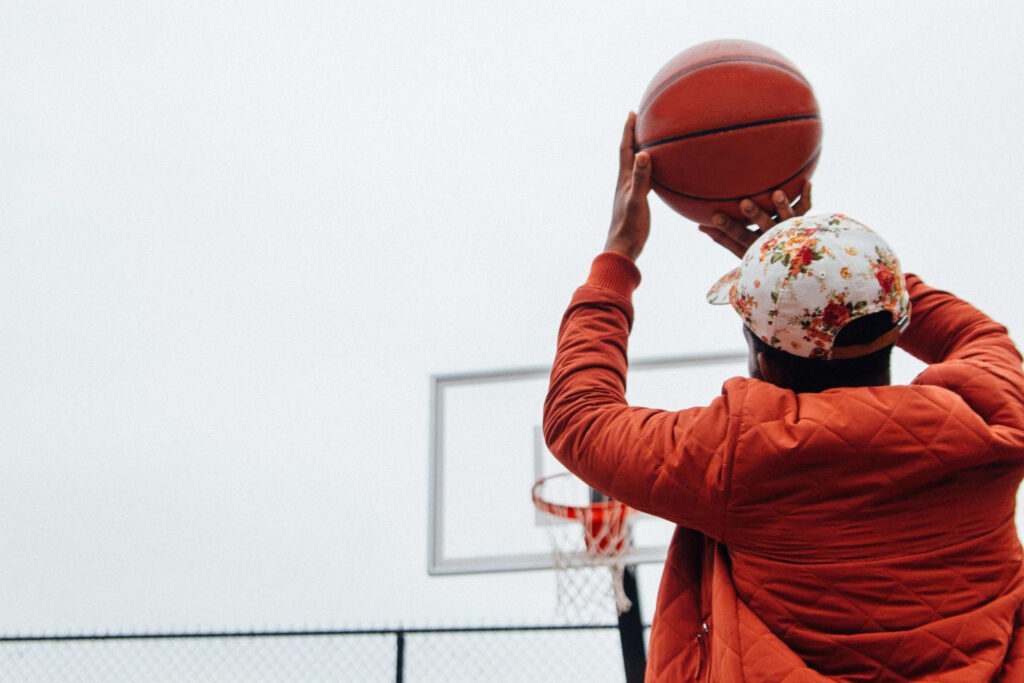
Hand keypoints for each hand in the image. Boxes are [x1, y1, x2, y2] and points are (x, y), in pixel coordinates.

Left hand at [604, 112, 652, 260]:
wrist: (623, 249)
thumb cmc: (629, 227)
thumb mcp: (637, 201)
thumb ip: (641, 179)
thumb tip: (643, 154)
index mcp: (624, 180)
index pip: (625, 149)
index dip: (628, 131)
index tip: (632, 112)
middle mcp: (625, 183)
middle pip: (629, 153)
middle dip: (633, 135)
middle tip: (639, 119)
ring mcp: (630, 192)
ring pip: (636, 165)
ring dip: (640, 151)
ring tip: (648, 140)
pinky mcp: (636, 202)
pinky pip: (644, 179)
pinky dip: (650, 169)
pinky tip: (658, 172)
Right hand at [697, 181, 811, 257]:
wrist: (791, 265)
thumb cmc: (758, 252)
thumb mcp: (739, 249)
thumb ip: (721, 238)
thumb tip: (699, 225)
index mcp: (757, 246)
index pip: (740, 237)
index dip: (727, 227)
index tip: (714, 216)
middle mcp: (774, 238)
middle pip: (765, 227)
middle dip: (755, 214)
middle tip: (744, 202)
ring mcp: (790, 230)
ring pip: (788, 218)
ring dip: (783, 206)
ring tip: (777, 193)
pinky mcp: (802, 221)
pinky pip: (806, 209)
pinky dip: (807, 197)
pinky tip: (807, 182)